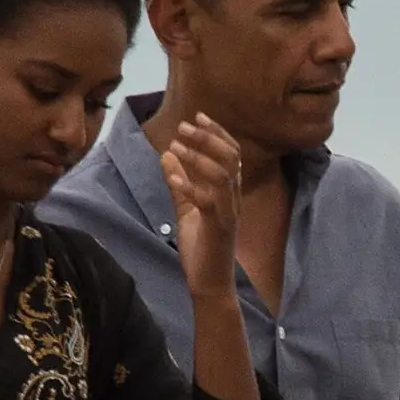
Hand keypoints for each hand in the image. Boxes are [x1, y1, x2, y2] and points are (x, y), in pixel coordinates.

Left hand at [157, 113, 243, 298]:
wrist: (209, 283)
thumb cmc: (201, 247)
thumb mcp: (186, 209)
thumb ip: (179, 183)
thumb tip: (167, 154)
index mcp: (229, 192)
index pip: (231, 153)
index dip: (217, 132)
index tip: (198, 115)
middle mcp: (233, 198)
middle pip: (230, 158)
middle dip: (206, 138)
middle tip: (183, 126)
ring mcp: (228, 212)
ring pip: (222, 175)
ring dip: (198, 157)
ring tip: (175, 145)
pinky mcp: (218, 228)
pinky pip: (208, 202)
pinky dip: (190, 186)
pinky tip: (172, 176)